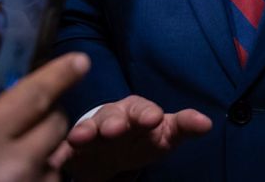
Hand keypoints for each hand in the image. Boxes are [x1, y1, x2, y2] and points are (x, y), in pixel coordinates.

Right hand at [65, 95, 211, 181]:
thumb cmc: (142, 136)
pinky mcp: (74, 150)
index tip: (153, 118)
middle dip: (112, 121)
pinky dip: (61, 150)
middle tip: (114, 129)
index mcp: (136, 111)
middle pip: (110, 115)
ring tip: (79, 138)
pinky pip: (66, 149)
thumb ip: (184, 126)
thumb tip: (207, 122)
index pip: (142, 109)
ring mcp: (91, 133)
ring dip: (83, 131)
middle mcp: (111, 117)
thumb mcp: (165, 133)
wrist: (111, 147)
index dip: (146, 113)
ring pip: (86, 129)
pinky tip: (57, 156)